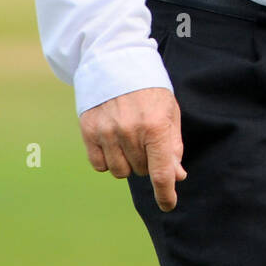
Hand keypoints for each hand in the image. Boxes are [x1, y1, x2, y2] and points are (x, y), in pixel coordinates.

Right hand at [79, 87, 186, 211]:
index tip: (168, 204)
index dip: (166, 193)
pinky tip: (113, 141)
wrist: (115, 61)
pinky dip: (108, 159)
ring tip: (130, 139)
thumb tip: (176, 176)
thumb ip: (173, 145)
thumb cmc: (149, 88)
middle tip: (147, 139)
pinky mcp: (89, 131)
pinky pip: (99, 165)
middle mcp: (130, 132)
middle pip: (142, 171)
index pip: (161, 172)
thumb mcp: (170, 111)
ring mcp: (107, 132)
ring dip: (128, 162)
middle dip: (148, 161)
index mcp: (155, 126)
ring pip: (120, 171)